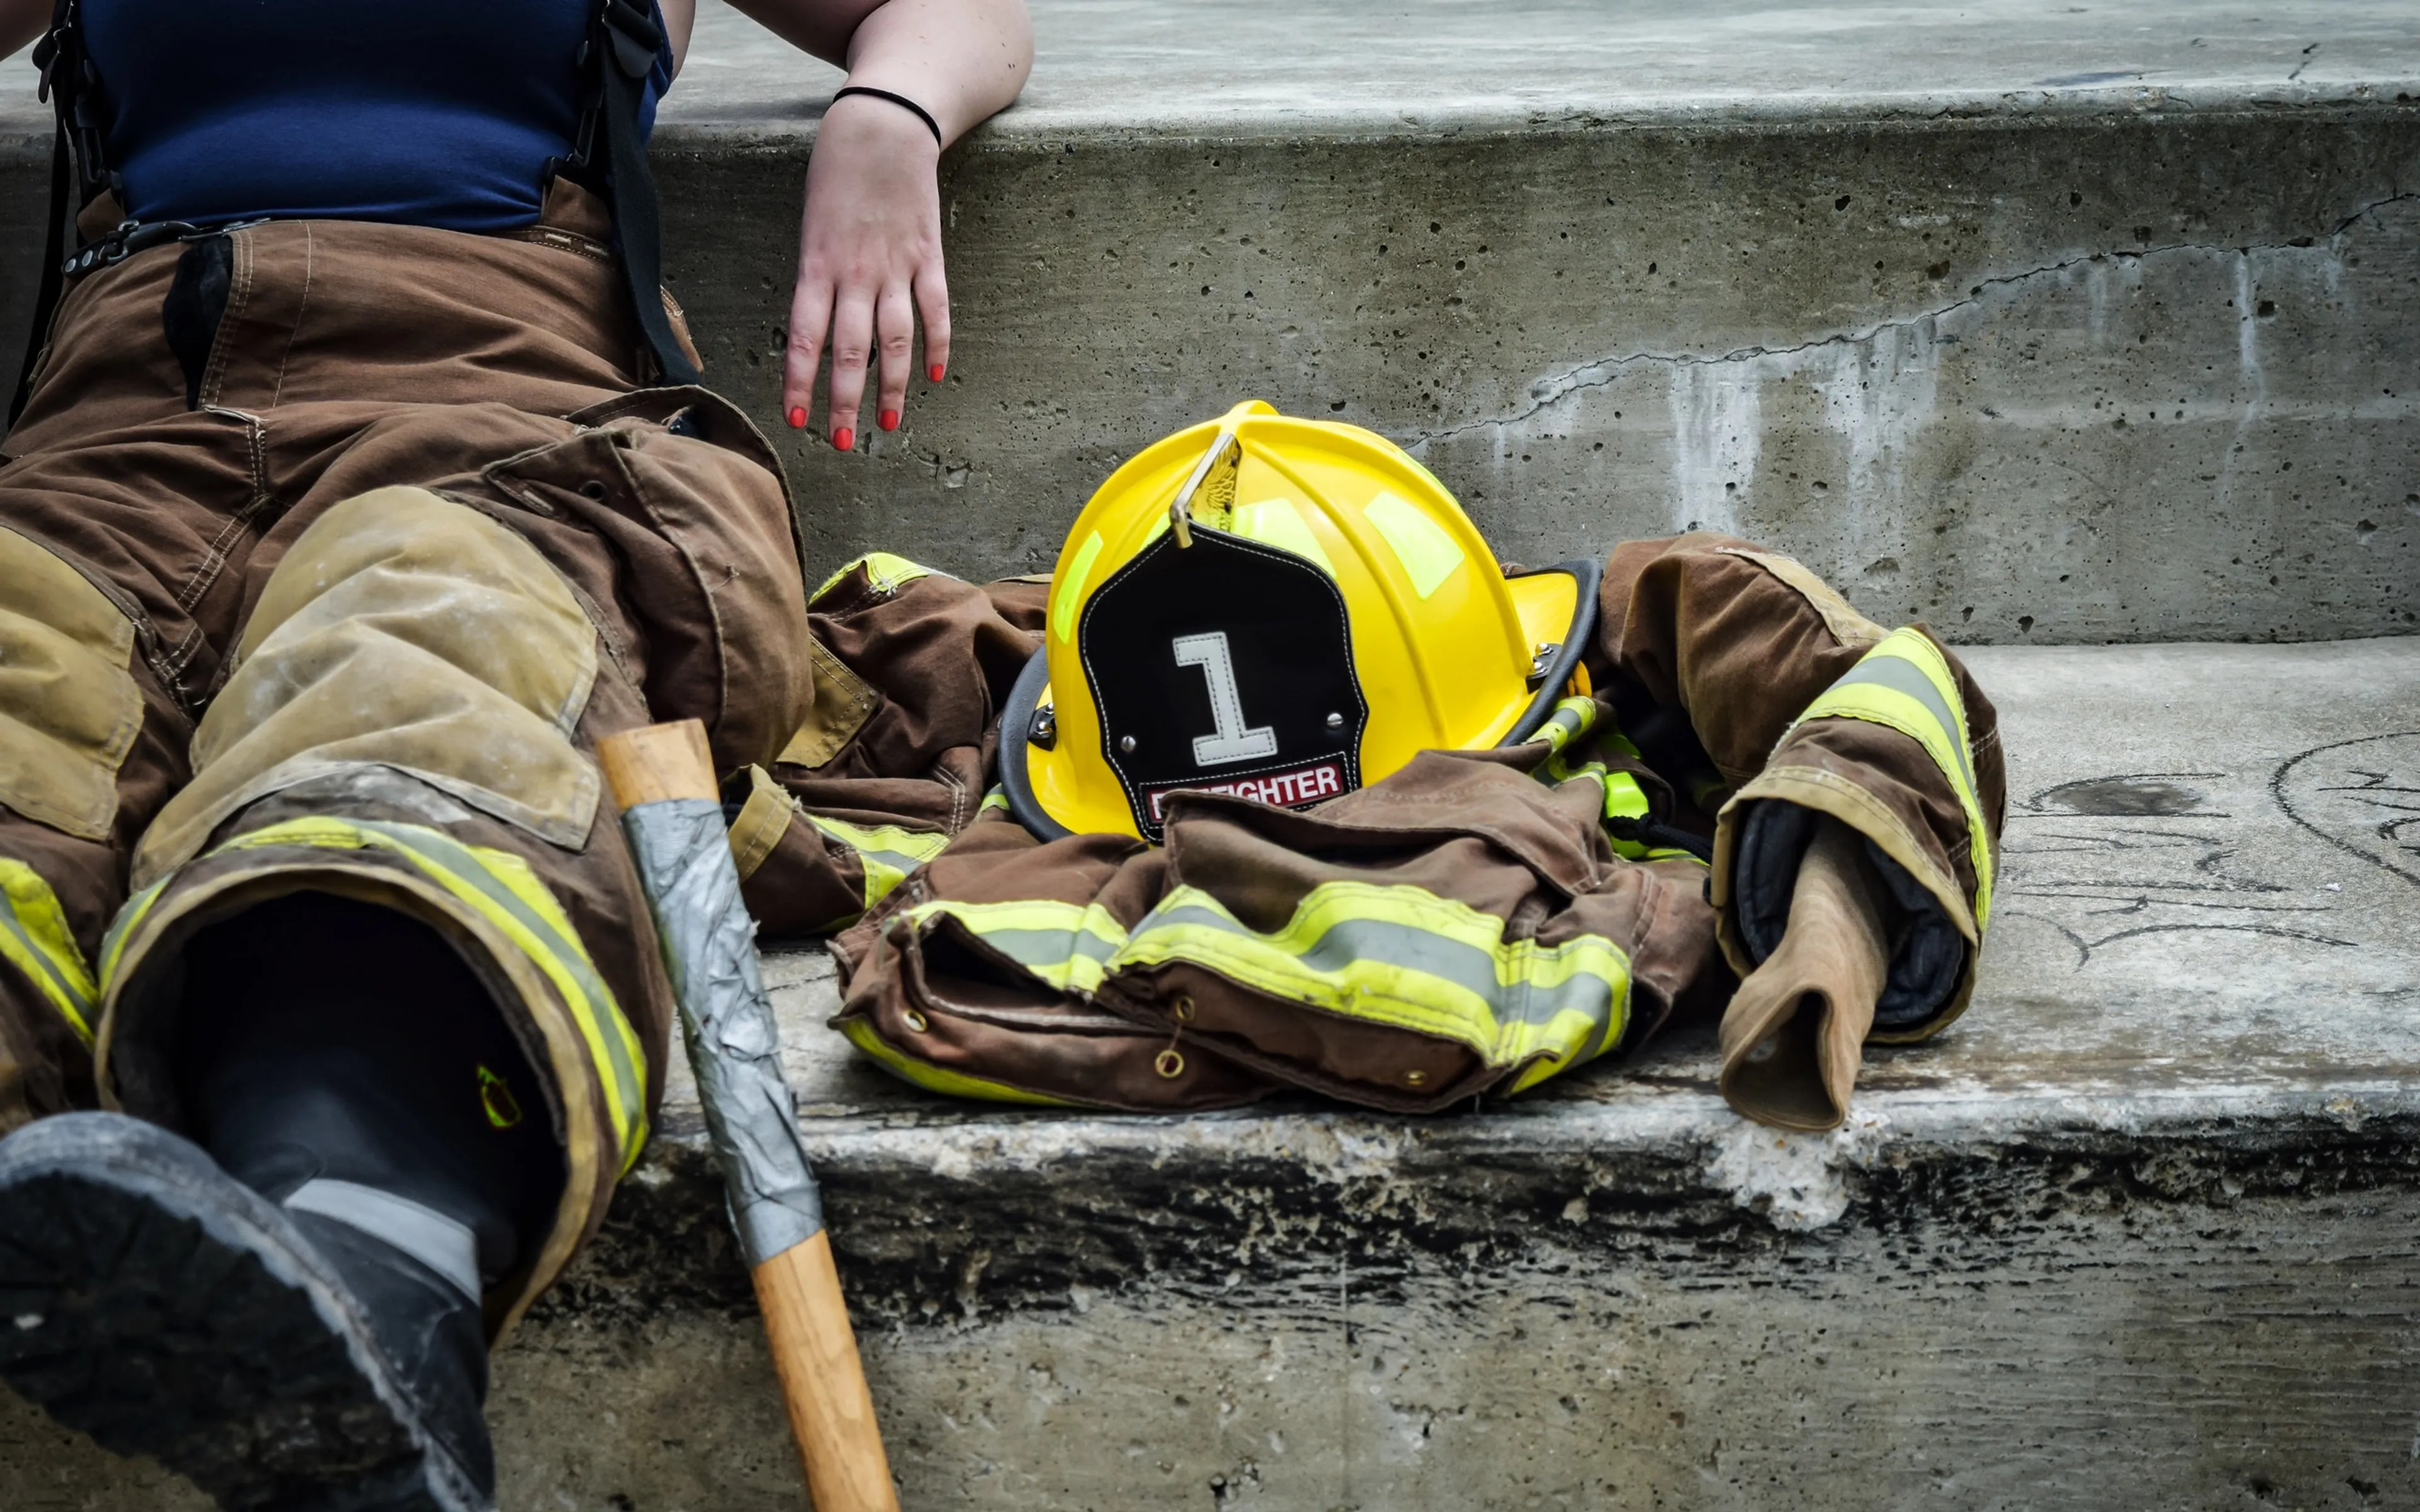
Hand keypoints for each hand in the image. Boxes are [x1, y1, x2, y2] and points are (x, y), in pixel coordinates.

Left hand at [782, 92, 948, 450]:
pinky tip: (934, 376)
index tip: (797, 419)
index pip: (804, 337)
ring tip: (886, 424)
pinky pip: (936, 310)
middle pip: (851, 350)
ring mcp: (897, 267)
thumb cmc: (836, 172)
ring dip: (890, 387)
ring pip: (895, 340)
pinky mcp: (929, 256)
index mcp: (818, 264)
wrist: (883, 126)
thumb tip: (818, 328)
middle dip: (845, 400)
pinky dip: (937, 345)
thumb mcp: (810, 224)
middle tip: (843, 443)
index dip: (801, 381)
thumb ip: (816, 277)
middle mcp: (857, 273)